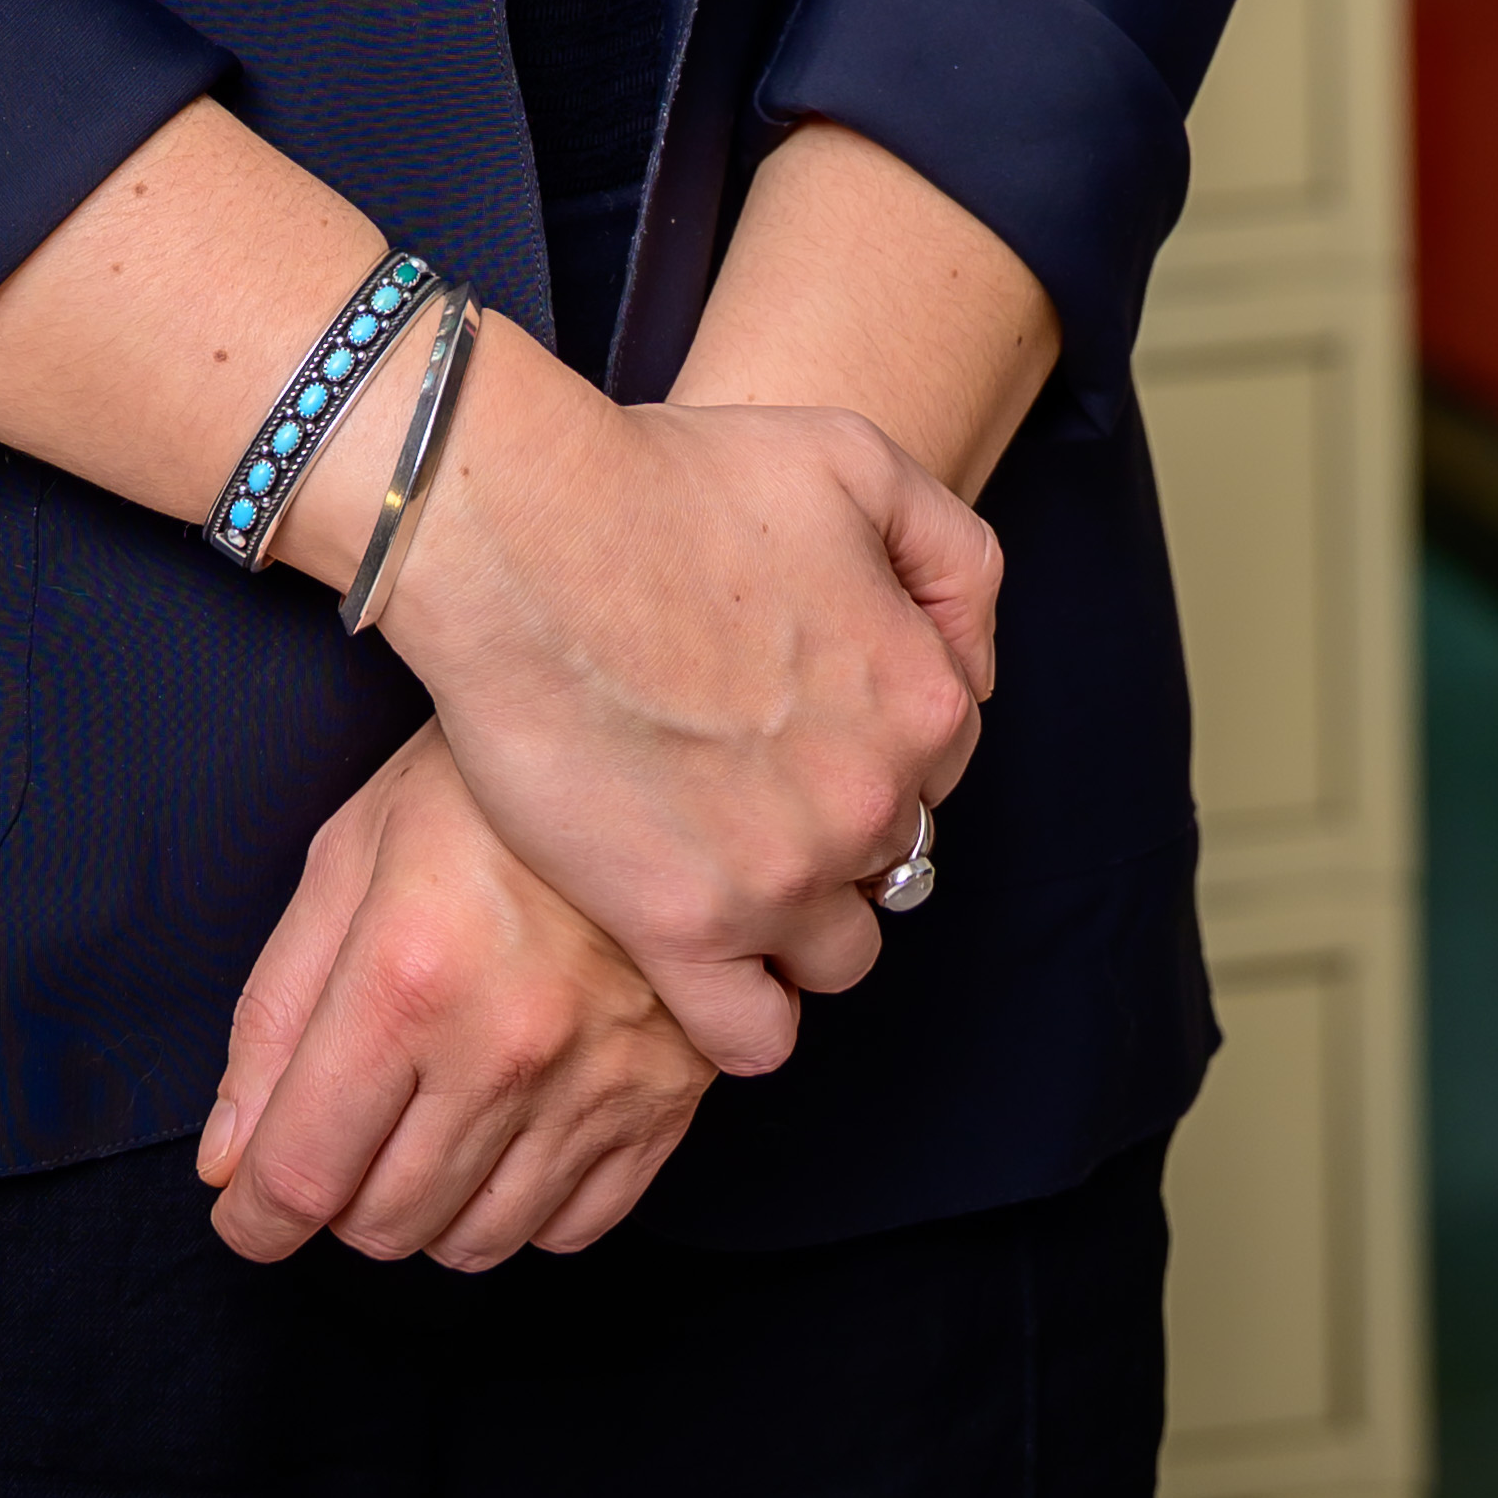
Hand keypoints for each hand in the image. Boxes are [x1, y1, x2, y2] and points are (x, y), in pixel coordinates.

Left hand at [199, 735, 713, 1271]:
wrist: (652, 748)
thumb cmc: (481, 791)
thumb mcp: (349, 859)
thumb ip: (275, 1015)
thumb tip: (229, 1156)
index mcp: (408, 979)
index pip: (303, 1173)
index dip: (254, 1217)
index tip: (245, 1213)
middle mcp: (506, 1049)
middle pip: (384, 1224)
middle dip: (338, 1200)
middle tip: (345, 1131)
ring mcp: (598, 1084)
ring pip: (476, 1245)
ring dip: (427, 1211)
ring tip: (425, 1127)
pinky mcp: (666, 1102)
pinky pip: (570, 1231)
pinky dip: (521, 1209)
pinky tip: (506, 1133)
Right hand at [356, 347, 994, 1078]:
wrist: (527, 531)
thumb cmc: (675, 480)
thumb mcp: (857, 461)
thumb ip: (952, 560)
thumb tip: (971, 664)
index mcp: (924, 700)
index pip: (940, 762)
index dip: (870, 736)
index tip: (800, 716)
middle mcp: (872, 805)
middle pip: (890, 859)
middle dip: (834, 826)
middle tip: (748, 779)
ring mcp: (781, 880)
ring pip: (836, 954)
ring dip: (798, 922)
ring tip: (724, 865)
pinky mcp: (683, 932)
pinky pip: (755, 1036)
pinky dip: (746, 1011)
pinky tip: (705, 955)